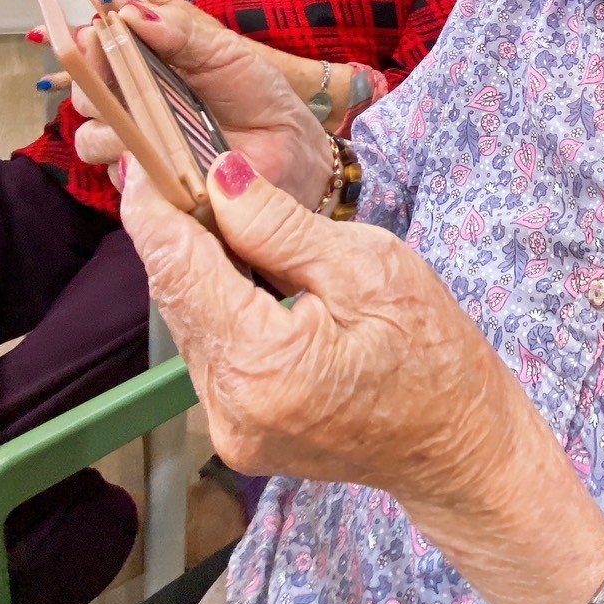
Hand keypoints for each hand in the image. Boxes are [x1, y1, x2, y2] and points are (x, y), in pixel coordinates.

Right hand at [73, 0, 331, 210]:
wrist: (291, 146)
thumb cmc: (258, 94)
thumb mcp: (224, 51)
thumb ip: (181, 31)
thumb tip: (134, 12)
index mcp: (146, 67)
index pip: (98, 54)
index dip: (90, 45)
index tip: (96, 34)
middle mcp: (133, 106)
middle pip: (84, 96)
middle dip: (88, 83)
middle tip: (110, 73)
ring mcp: (139, 147)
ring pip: (92, 139)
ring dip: (107, 127)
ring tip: (138, 119)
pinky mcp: (150, 187)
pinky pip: (122, 180)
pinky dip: (132, 166)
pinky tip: (157, 155)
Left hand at [120, 151, 509, 507]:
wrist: (460, 448)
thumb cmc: (433, 353)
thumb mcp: (367, 265)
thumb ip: (280, 226)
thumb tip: (218, 177)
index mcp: (260, 363)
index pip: (179, 268)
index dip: (153, 207)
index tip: (142, 155)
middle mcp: (227, 406)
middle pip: (176, 296)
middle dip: (178, 229)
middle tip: (187, 166)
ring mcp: (229, 429)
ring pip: (190, 323)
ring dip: (198, 267)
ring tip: (222, 211)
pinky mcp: (238, 434)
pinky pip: (212, 352)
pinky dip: (219, 304)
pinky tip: (246, 270)